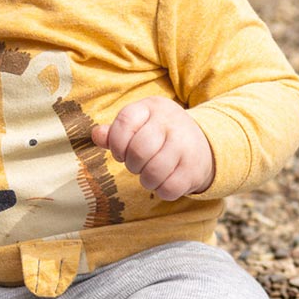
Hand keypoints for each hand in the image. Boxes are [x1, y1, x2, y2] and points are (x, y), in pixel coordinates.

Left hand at [91, 97, 214, 201]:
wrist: (202, 144)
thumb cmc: (159, 135)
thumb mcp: (139, 125)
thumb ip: (115, 131)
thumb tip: (96, 135)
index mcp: (152, 107)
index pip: (124, 121)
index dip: (116, 143)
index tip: (120, 152)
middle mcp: (171, 122)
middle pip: (139, 150)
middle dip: (132, 164)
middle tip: (137, 165)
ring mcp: (186, 145)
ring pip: (153, 172)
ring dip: (146, 180)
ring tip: (150, 175)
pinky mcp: (194, 169)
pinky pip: (168, 188)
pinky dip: (162, 190)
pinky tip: (165, 181)